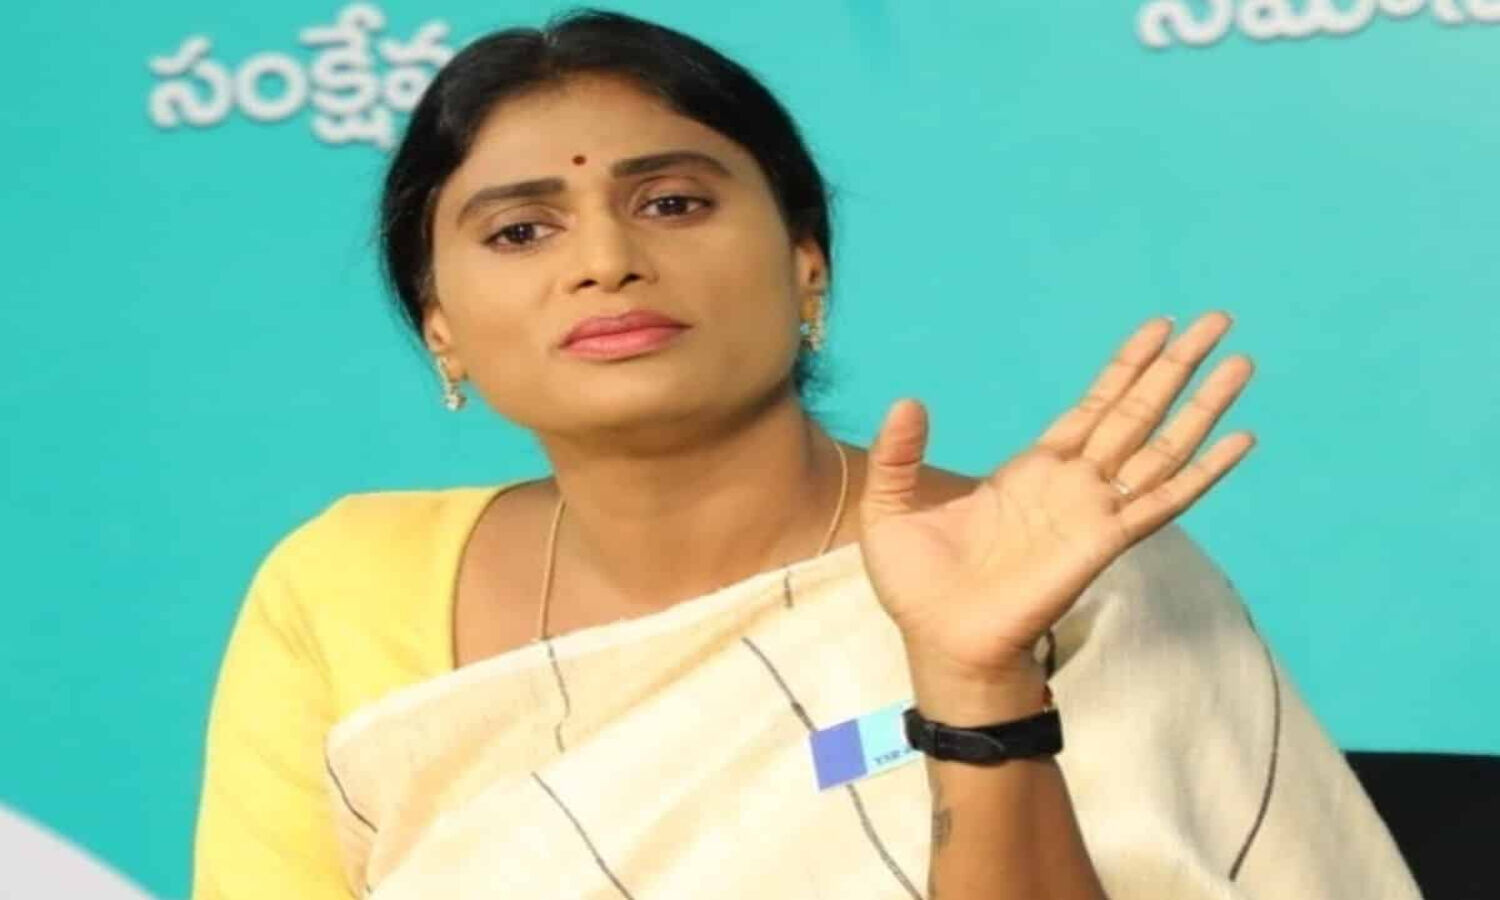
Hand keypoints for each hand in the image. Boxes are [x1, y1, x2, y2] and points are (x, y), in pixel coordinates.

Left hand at [859, 311, 1255, 695]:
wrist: (938, 643)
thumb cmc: (918, 585)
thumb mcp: (892, 505)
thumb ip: (900, 454)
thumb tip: (907, 402)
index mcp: (1032, 470)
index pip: (1093, 406)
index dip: (1126, 367)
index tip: (1160, 326)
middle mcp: (1074, 484)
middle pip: (1138, 412)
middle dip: (1176, 368)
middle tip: (1218, 321)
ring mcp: (1094, 511)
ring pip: (1162, 447)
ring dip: (1202, 407)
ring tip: (1241, 363)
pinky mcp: (1103, 540)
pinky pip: (1164, 500)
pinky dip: (1203, 472)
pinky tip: (1241, 440)